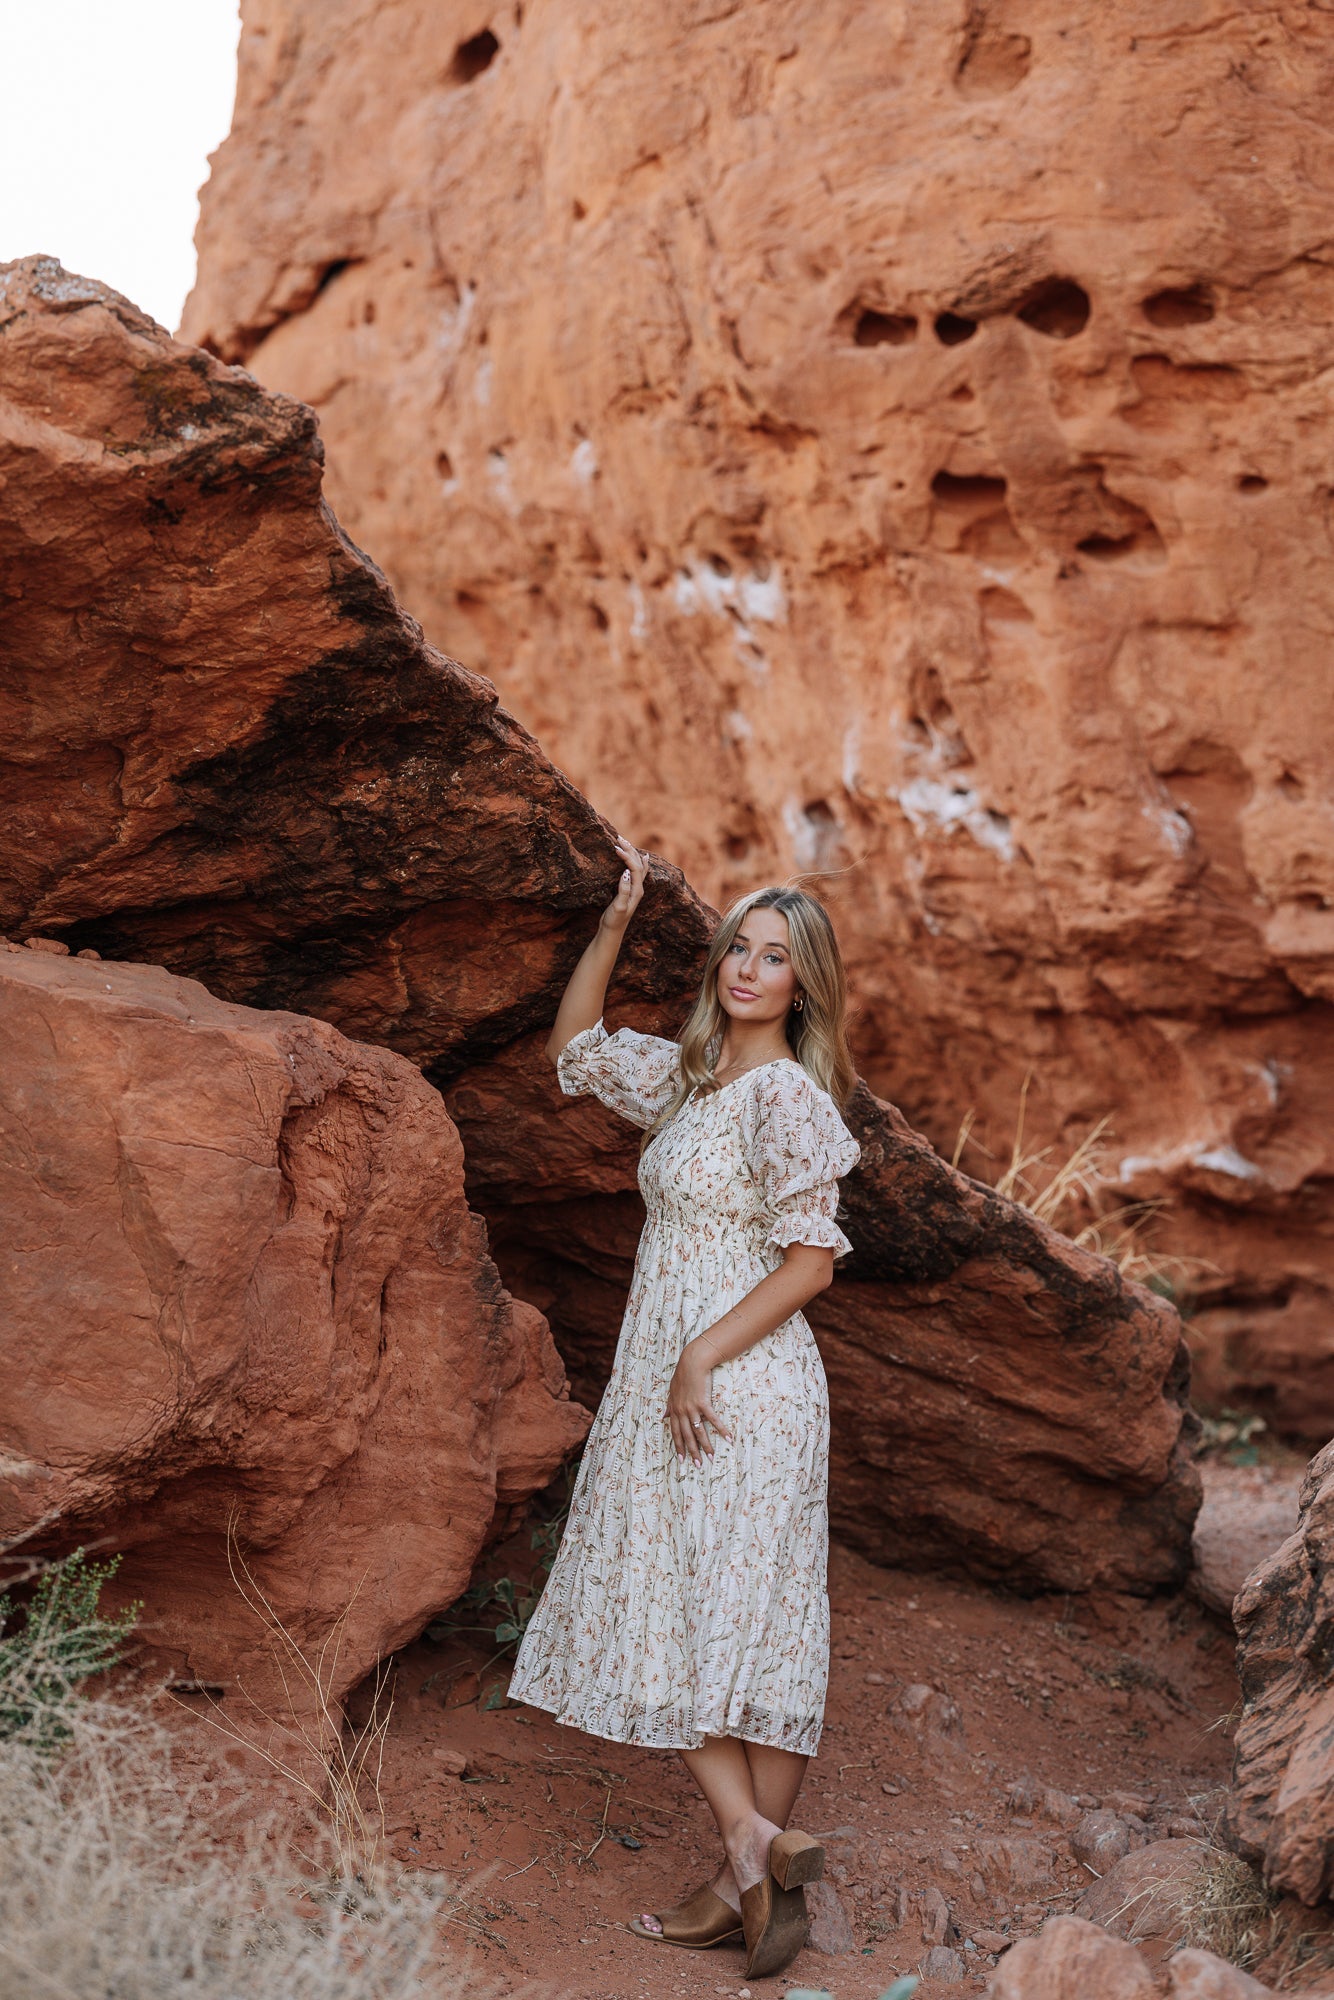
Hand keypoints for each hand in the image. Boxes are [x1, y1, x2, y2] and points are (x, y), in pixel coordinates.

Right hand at [600, 835, 646, 935]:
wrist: (612, 931)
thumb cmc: (615, 920)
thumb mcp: (619, 907)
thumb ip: (623, 890)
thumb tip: (626, 872)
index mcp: (637, 890)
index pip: (634, 868)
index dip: (626, 856)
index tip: (615, 848)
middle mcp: (639, 888)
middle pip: (639, 864)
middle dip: (630, 850)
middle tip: (619, 838)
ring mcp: (635, 889)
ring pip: (638, 866)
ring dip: (633, 853)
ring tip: (626, 842)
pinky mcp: (630, 890)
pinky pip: (637, 871)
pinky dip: (639, 861)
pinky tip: (642, 857)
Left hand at [665, 1338, 731, 1463]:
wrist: (692, 1362)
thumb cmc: (683, 1376)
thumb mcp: (672, 1392)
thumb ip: (668, 1406)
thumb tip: (663, 1417)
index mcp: (674, 1410)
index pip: (675, 1433)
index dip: (678, 1447)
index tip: (681, 1460)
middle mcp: (682, 1411)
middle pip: (687, 1436)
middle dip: (692, 1452)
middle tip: (698, 1465)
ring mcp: (692, 1408)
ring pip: (699, 1431)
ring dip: (706, 1446)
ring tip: (711, 1458)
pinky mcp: (703, 1402)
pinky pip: (713, 1420)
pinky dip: (721, 1430)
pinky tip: (727, 1438)